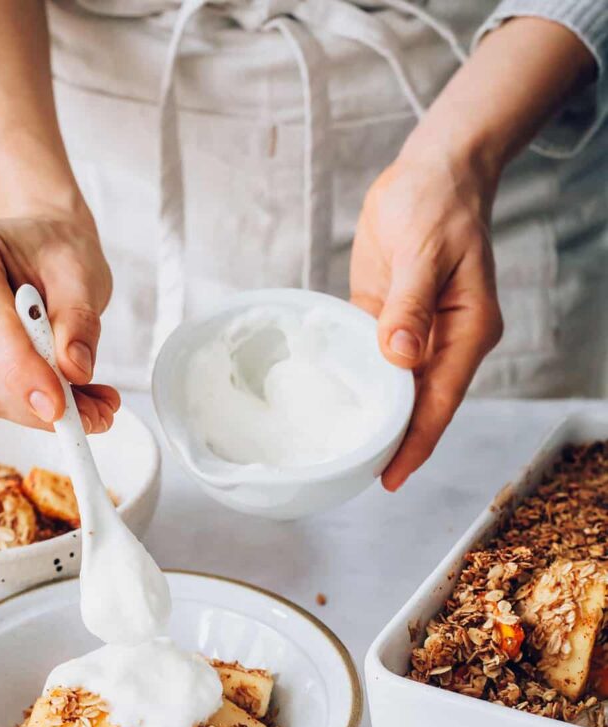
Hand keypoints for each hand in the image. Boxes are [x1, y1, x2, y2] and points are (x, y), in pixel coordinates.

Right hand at [0, 213, 118, 430]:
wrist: (39, 249)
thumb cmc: (53, 249)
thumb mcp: (79, 271)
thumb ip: (78, 319)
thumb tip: (74, 369)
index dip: (23, 370)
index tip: (58, 405)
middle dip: (38, 401)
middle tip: (96, 414)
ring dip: (39, 411)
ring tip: (93, 407)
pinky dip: (31, 406)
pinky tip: (71, 400)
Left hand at [351, 146, 501, 490]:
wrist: (430, 172)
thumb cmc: (437, 202)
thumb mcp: (425, 250)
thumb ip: (410, 306)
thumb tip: (400, 356)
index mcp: (467, 329)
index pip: (440, 399)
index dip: (416, 441)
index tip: (391, 476)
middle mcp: (445, 340)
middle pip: (420, 404)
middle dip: (395, 442)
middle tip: (358, 477)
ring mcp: (417, 333)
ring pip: (396, 389)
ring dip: (375, 418)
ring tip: (345, 455)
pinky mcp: (389, 320)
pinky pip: (373, 361)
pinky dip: (358, 383)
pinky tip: (337, 406)